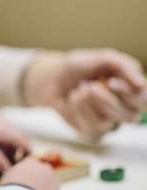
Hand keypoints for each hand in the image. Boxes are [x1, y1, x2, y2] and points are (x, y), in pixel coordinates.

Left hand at [0, 96, 30, 177]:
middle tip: (7, 164)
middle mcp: (5, 122)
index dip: (28, 155)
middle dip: (14, 153)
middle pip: (16, 139)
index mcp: (9, 131)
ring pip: (6, 134)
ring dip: (5, 146)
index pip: (26, 144)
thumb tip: (8, 172)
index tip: (24, 165)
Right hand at [0, 156, 61, 189]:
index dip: (28, 170)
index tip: (24, 177)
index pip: (32, 163)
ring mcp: (54, 183)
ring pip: (51, 185)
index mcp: (32, 163)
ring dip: (46, 189)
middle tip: (31, 188)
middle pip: (44, 172)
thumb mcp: (9, 174)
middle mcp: (46, 170)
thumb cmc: (12, 188)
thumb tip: (19, 173)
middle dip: (40, 178)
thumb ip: (17, 171)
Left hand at [23, 49, 146, 138]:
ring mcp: (109, 122)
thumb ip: (124, 66)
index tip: (111, 83)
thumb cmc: (80, 66)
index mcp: (132, 91)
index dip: (131, 95)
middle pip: (130, 117)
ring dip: (87, 102)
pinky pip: (89, 128)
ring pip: (108, 123)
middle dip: (107, 101)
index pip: (145, 101)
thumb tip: (140, 82)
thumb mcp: (103, 58)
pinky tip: (72, 99)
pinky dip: (76, 109)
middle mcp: (125, 108)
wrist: (52, 76)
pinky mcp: (92, 131)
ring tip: (79, 87)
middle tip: (91, 86)